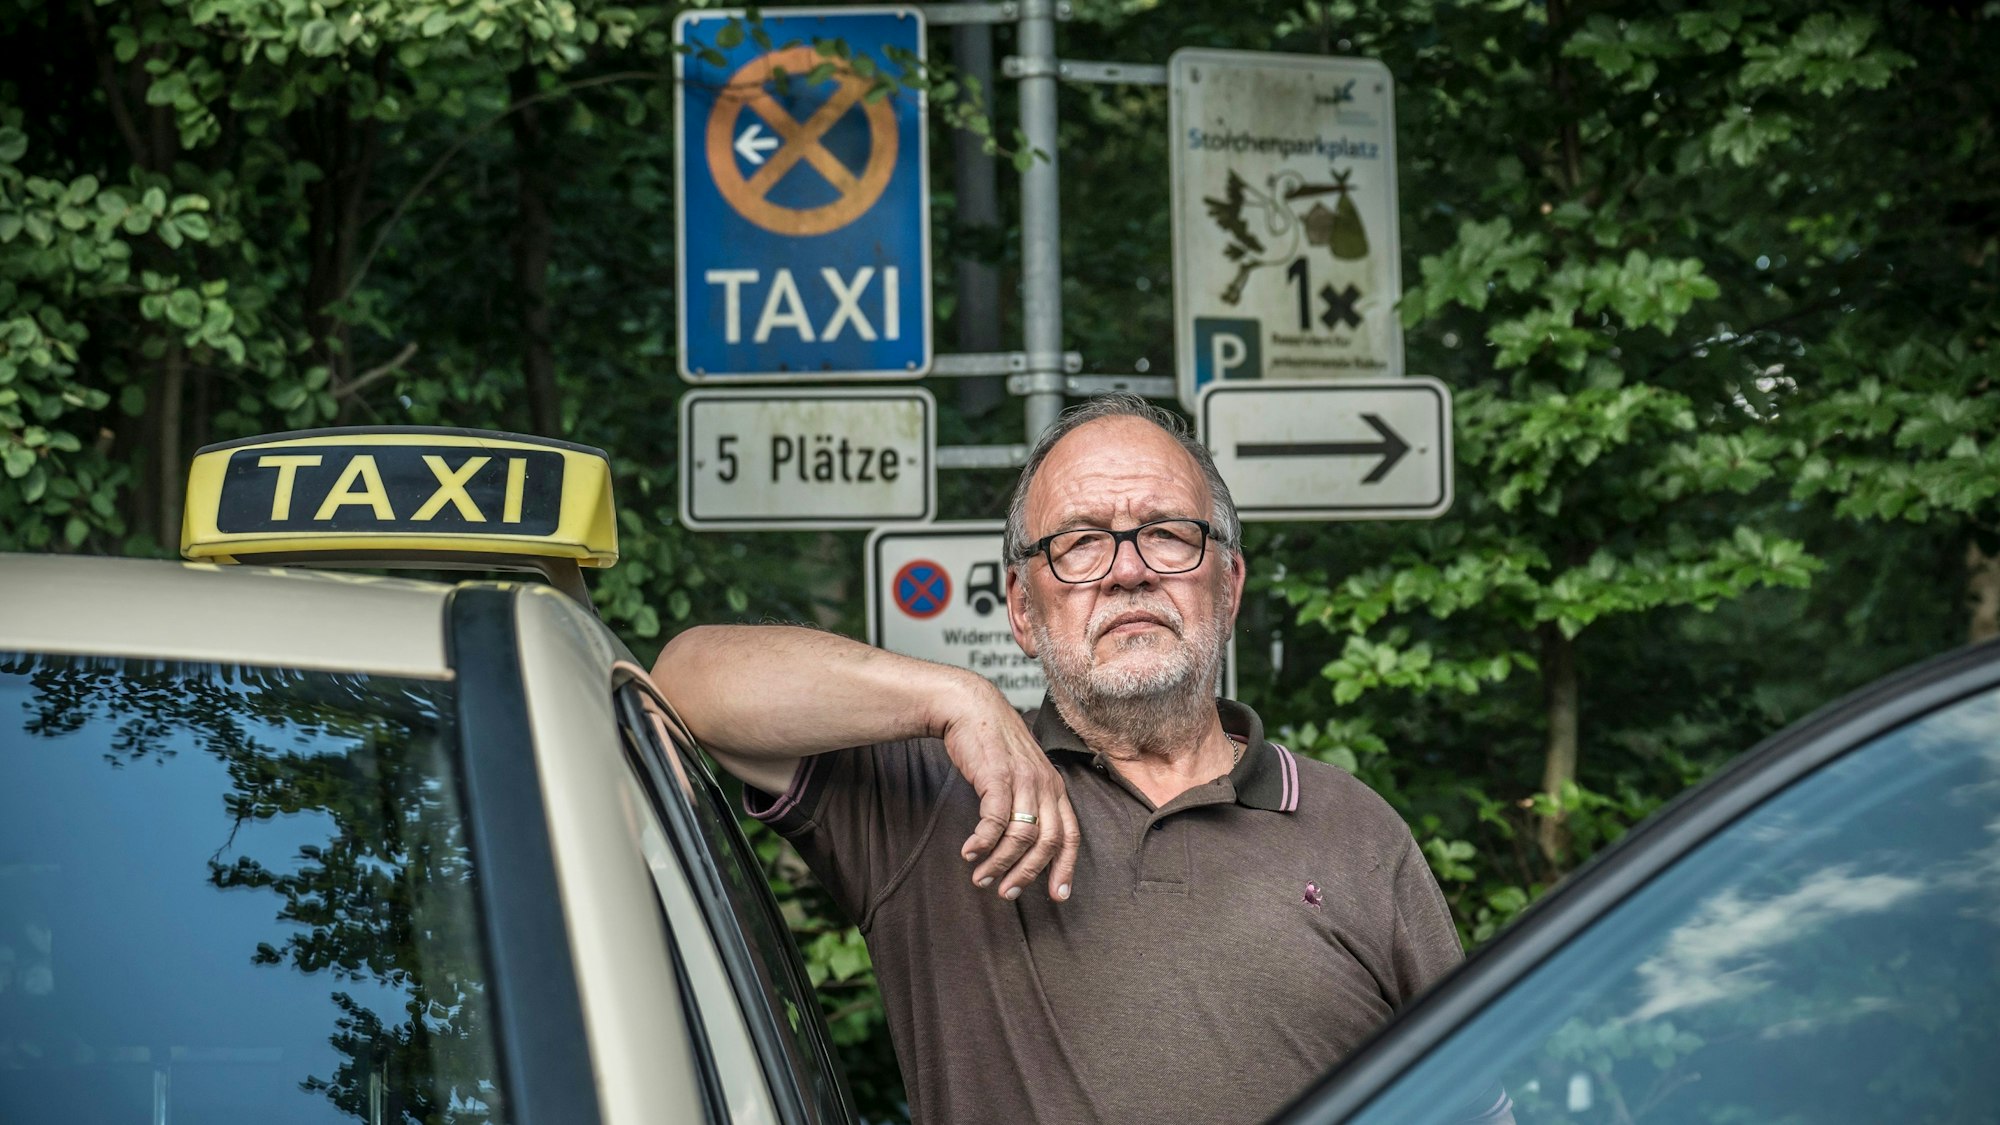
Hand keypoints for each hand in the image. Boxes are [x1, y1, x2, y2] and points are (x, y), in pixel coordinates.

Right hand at [936, 680, 1078, 902]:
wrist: (971, 707)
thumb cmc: (994, 745)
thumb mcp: (1022, 773)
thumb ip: (1030, 803)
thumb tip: (1025, 843)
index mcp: (1056, 788)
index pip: (1071, 836)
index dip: (1065, 869)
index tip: (1057, 896)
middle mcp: (1045, 786)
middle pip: (1047, 843)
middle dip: (1027, 874)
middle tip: (1006, 893)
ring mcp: (1023, 781)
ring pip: (1021, 837)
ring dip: (999, 863)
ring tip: (981, 877)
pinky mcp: (997, 777)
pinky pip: (994, 822)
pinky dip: (982, 843)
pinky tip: (969, 852)